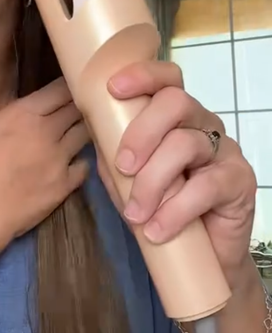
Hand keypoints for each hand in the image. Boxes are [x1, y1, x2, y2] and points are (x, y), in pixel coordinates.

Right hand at [0, 78, 88, 252]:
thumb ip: (10, 117)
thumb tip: (26, 115)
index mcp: (24, 113)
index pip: (60, 89)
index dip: (68, 87)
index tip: (73, 85)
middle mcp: (48, 130)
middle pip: (77, 109)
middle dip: (81, 106)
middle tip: (83, 107)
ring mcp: (60, 158)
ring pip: (85, 135)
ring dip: (83, 132)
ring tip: (80, 133)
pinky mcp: (66, 184)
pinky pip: (84, 166)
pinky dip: (80, 163)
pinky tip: (74, 164)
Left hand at [101, 61, 256, 289]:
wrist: (205, 255)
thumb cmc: (163, 209)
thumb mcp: (129, 181)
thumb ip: (113, 155)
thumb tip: (92, 130)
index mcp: (176, 117)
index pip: (167, 79)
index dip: (143, 76)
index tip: (114, 88)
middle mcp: (202, 124)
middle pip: (176, 103)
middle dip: (142, 132)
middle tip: (123, 166)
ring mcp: (224, 149)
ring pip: (185, 144)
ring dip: (152, 181)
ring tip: (136, 214)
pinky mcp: (240, 180)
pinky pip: (205, 186)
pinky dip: (175, 211)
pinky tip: (157, 230)